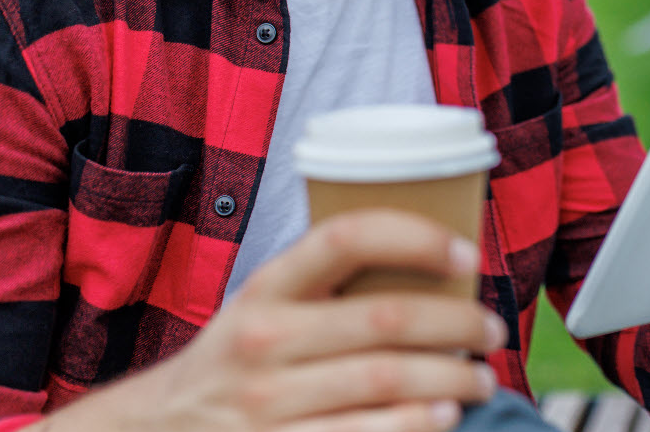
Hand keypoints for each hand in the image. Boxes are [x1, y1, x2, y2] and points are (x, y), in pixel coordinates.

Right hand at [40, 209, 504, 431]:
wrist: (156, 430)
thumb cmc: (238, 362)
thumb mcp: (265, 308)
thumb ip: (329, 288)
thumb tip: (440, 271)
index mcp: (266, 288)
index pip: (346, 237)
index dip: (417, 237)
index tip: (467, 253)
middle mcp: (262, 341)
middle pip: (386, 321)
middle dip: (459, 323)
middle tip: (493, 330)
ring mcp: (266, 404)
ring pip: (386, 383)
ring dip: (452, 379)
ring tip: (478, 379)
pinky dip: (416, 426)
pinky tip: (442, 417)